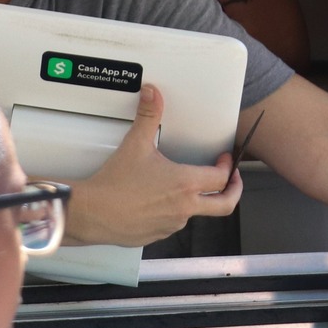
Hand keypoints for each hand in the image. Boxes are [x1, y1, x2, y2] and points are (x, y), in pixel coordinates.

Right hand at [67, 84, 242, 247]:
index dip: (229, 168)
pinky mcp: (159, 235)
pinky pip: (173, 223)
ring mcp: (173, 224)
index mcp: (185, 183)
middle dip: (234, 192)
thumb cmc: (115, 183)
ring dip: (196, 200)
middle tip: (232, 182)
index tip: (224, 160)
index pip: (222, 178)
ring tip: (181, 186)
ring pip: (196, 213)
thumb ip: (148, 116)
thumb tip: (152, 93)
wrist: (93, 213)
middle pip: (225, 205)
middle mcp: (185, 207)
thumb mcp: (135, 144)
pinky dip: (173, 212)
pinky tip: (158, 201)